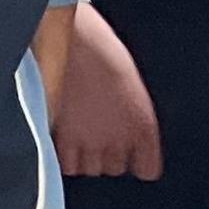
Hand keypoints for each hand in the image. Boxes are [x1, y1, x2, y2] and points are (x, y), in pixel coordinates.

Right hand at [56, 12, 164, 179]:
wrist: (72, 39)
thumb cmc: (99, 50)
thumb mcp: (128, 83)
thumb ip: (129, 116)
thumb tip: (123, 138)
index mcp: (144, 125)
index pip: (147, 169)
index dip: (137, 161)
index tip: (133, 157)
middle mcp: (121, 138)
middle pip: (114, 168)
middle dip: (105, 153)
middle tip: (96, 132)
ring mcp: (92, 141)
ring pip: (89, 168)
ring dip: (82, 155)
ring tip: (77, 132)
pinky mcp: (64, 139)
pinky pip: (66, 164)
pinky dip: (62, 154)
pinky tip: (61, 135)